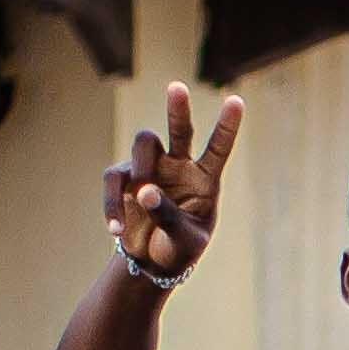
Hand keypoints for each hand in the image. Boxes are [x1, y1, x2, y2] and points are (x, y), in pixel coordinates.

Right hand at [106, 81, 242, 283]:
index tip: (236, 101)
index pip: (218, 148)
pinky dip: (112, 204)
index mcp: (205, 179)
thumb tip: (144, 190)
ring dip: (141, 165)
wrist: (153, 263)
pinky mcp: (124, 179)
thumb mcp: (184, 239)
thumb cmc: (179, 248)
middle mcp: (179, 166)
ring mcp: (150, 169)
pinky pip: (114, 179)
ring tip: (141, 196)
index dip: (227, 125)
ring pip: (143, 143)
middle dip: (178, 109)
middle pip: (178, 130)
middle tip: (177, 87)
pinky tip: (116, 230)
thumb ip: (168, 216)